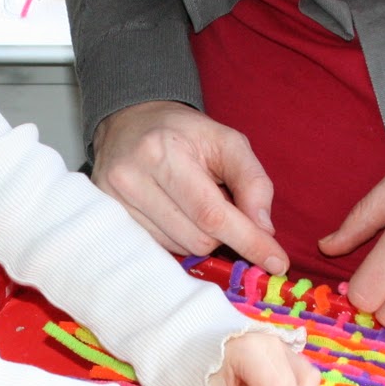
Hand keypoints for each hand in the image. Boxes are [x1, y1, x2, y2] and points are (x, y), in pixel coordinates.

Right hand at [92, 100, 289, 274]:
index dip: (248, 241)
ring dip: (200, 236)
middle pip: (197, 238)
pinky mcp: (108, 216)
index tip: (276, 263)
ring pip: (179, 248)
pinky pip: (158, 248)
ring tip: (194, 204)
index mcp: (165, 151)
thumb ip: (253, 182)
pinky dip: (179, 238)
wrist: (128, 122)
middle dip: (224, 234)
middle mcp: (132, 177)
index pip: (212, 214)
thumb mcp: (228, 142)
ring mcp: (114, 201)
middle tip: (224, 207)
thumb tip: (264, 230)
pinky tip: (177, 215)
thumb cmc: (184, 133)